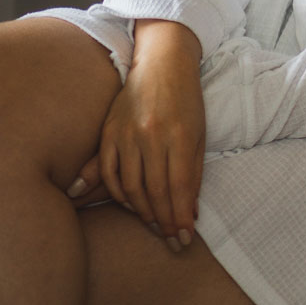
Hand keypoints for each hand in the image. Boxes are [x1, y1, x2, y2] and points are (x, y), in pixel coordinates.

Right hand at [67, 20, 204, 252]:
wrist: (163, 63)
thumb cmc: (187, 100)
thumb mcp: (198, 134)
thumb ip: (192, 172)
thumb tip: (188, 212)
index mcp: (178, 135)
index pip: (178, 188)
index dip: (179, 217)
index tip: (184, 239)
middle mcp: (149, 136)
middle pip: (153, 192)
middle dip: (163, 222)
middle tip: (171, 241)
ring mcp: (125, 134)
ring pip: (129, 186)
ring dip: (142, 212)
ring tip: (154, 225)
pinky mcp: (108, 132)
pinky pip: (107, 171)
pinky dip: (117, 193)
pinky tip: (129, 205)